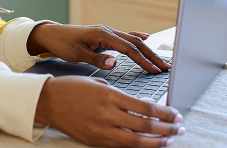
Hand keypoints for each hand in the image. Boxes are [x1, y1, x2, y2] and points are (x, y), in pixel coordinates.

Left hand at [27, 23, 170, 73]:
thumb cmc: (62, 44)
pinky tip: (147, 40)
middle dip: (152, 55)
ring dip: (148, 49)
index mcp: (103, 34)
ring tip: (162, 60)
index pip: (129, 48)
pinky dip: (138, 40)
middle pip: (136, 42)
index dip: (144, 60)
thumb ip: (96, 59)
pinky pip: (126, 37)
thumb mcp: (77, 54)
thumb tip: (115, 63)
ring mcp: (107, 32)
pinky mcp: (105, 36)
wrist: (51, 34)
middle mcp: (107, 31)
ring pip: (132, 40)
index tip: (156, 70)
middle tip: (167, 67)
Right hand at [34, 76, 184, 146]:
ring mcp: (102, 130)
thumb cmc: (71, 88)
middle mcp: (108, 114)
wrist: (47, 101)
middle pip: (146, 126)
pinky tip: (148, 145)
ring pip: (138, 141)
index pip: (146, 107)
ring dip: (158, 142)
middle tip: (180, 128)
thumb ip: (120, 95)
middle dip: (168, 129)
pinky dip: (139, 147)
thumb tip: (143, 106)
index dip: (165, 114)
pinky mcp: (96, 141)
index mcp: (110, 96)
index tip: (176, 114)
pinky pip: (123, 147)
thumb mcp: (98, 84)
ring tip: (170, 140)